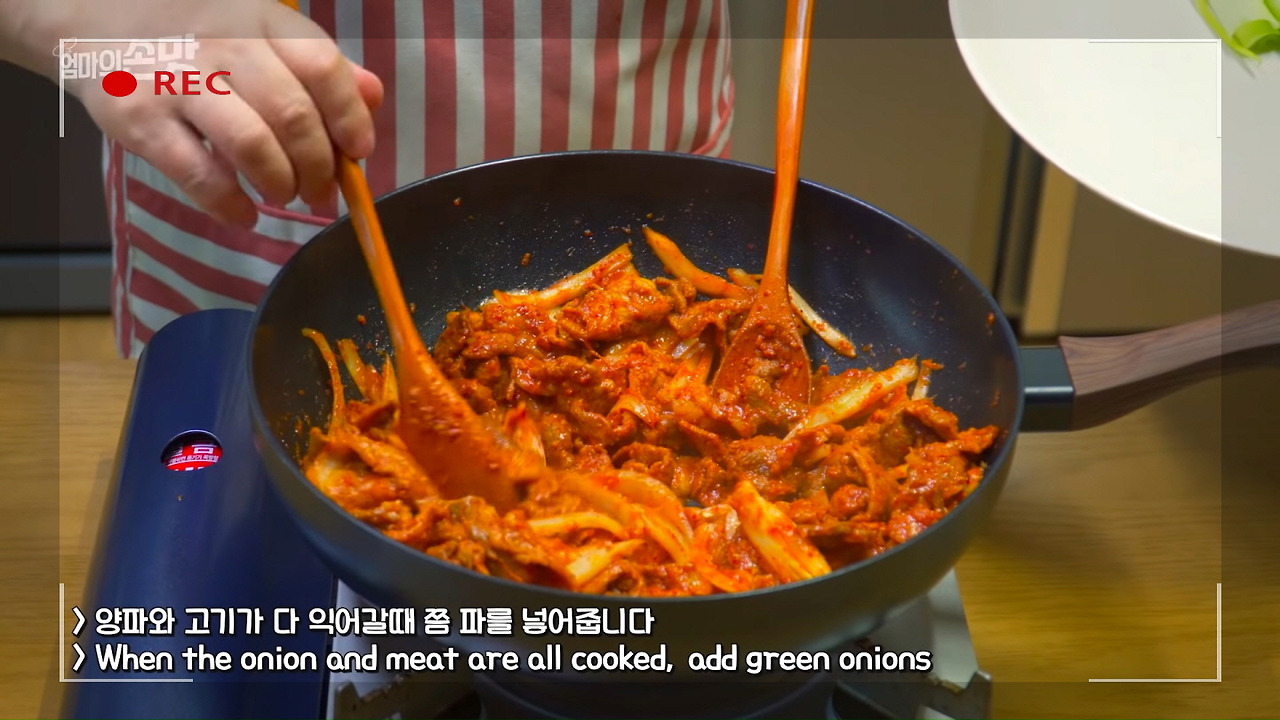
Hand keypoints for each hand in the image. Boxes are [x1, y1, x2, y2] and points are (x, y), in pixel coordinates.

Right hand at [22, 0, 383, 227]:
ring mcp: (177, 80)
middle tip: (321, 192)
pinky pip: (198, 174)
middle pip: (293, 115)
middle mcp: (222, 44)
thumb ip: (316, 64)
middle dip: (320, 167)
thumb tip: (372, 97)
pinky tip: (243, 213)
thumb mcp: (257, 32)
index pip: (323, 67)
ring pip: (252, 144)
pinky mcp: (138, 118)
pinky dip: (230, 205)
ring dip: (281, 184)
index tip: (358, 152)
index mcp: (261, 20)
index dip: (350, 117)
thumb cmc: (194, 35)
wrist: (92, 18)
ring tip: (283, 196)